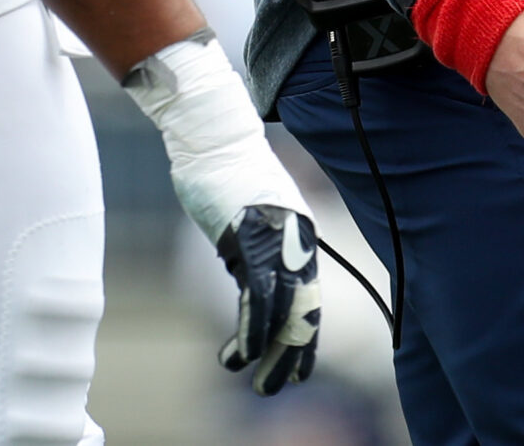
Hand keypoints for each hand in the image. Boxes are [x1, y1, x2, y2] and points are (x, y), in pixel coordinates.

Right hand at [120, 31, 319, 394]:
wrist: (213, 136)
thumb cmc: (226, 173)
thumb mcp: (250, 219)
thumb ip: (257, 250)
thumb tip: (253, 287)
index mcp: (301, 234)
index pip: (309, 297)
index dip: (305, 335)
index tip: (299, 367)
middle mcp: (298, 239)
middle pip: (304, 309)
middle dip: (294, 353)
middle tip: (281, 387)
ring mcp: (277, 239)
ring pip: (283, 310)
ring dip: (271, 352)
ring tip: (260, 384)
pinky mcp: (252, 239)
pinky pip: (258, 295)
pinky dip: (252, 328)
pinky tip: (242, 353)